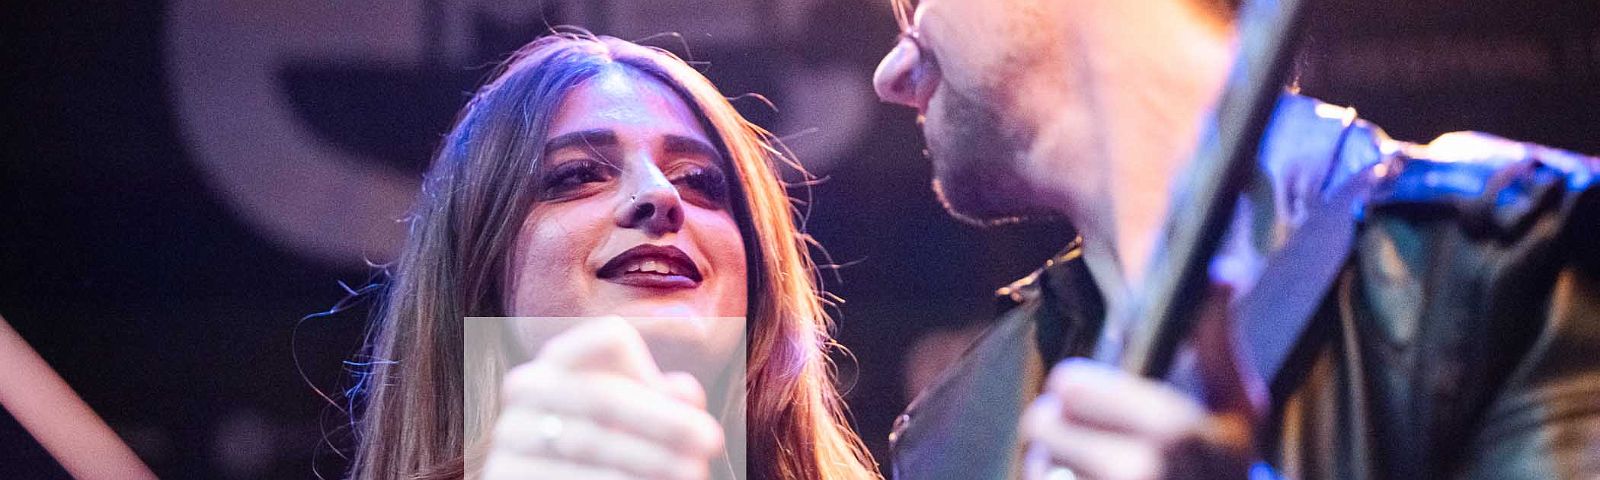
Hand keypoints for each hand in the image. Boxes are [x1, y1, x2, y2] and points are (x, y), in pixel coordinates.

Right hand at [482, 317, 724, 479]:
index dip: (653, 369)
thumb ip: (664, 401)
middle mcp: (525, 388)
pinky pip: (565, 478)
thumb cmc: (613, 456)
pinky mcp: (500, 476)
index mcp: (561, 359)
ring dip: (649, 459)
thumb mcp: (641, 423)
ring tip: (695, 474)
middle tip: (712, 442)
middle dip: (664, 421)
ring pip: (587, 440)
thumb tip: (684, 393)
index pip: (609, 339)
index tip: (696, 407)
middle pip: (603, 394)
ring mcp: (507, 434)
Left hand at [1022, 288, 1260, 479]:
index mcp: (1175, 430)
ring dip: (1054, 466)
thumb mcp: (1237, 408)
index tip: (1094, 399)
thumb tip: (1219, 271)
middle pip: (1041, 424)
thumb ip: (1216, 341)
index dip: (1076, 389)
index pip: (1069, 387)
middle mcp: (1141, 473)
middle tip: (1089, 437)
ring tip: (1093, 473)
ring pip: (1037, 466)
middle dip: (1059, 427)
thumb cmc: (1223, 466)